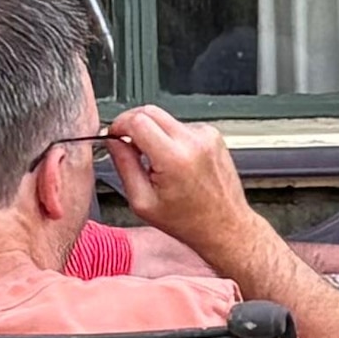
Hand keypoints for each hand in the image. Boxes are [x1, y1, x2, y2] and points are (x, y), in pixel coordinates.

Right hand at [101, 104, 255, 254]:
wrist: (224, 226)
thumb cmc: (188, 221)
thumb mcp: (143, 201)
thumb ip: (124, 166)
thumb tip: (113, 142)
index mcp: (174, 158)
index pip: (137, 120)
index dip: (119, 125)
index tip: (114, 135)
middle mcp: (193, 142)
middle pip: (150, 111)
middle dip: (132, 124)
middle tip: (128, 145)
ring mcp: (206, 136)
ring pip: (165, 118)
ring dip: (153, 133)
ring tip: (156, 163)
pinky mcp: (213, 136)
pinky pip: (181, 127)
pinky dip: (171, 139)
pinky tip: (175, 162)